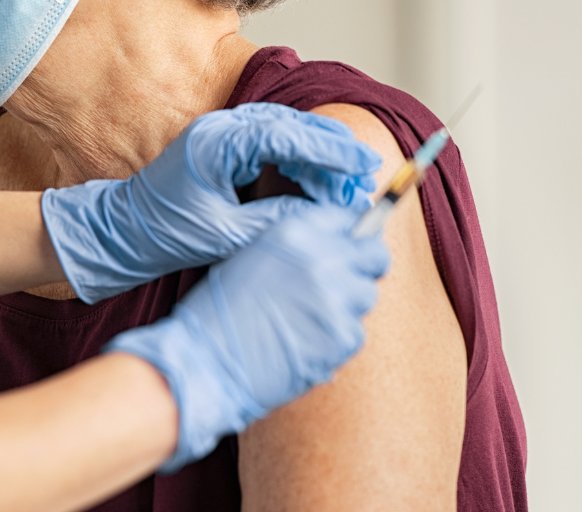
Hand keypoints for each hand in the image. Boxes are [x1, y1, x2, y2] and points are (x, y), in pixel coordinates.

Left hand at [41, 103, 380, 302]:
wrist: (122, 232)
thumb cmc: (164, 234)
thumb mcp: (227, 235)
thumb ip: (276, 221)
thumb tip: (324, 217)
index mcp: (217, 143)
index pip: (287, 135)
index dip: (330, 150)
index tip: (363, 165)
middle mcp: (220, 128)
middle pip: (291, 126)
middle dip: (331, 151)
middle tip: (365, 175)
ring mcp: (220, 133)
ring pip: (284, 132)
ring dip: (317, 155)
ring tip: (348, 183)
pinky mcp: (222, 146)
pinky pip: (270, 143)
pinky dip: (298, 160)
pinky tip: (316, 182)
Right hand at [105, 199, 390, 470]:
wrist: (206, 361)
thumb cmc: (219, 312)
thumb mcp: (253, 256)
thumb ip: (297, 247)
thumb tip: (336, 247)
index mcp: (295, 232)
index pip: (349, 219)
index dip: (350, 236)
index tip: (348, 248)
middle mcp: (322, 259)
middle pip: (374, 255)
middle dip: (365, 266)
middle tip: (346, 283)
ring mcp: (337, 298)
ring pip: (367, 295)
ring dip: (347, 306)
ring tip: (310, 320)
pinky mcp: (343, 337)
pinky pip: (356, 332)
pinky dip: (337, 339)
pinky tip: (306, 343)